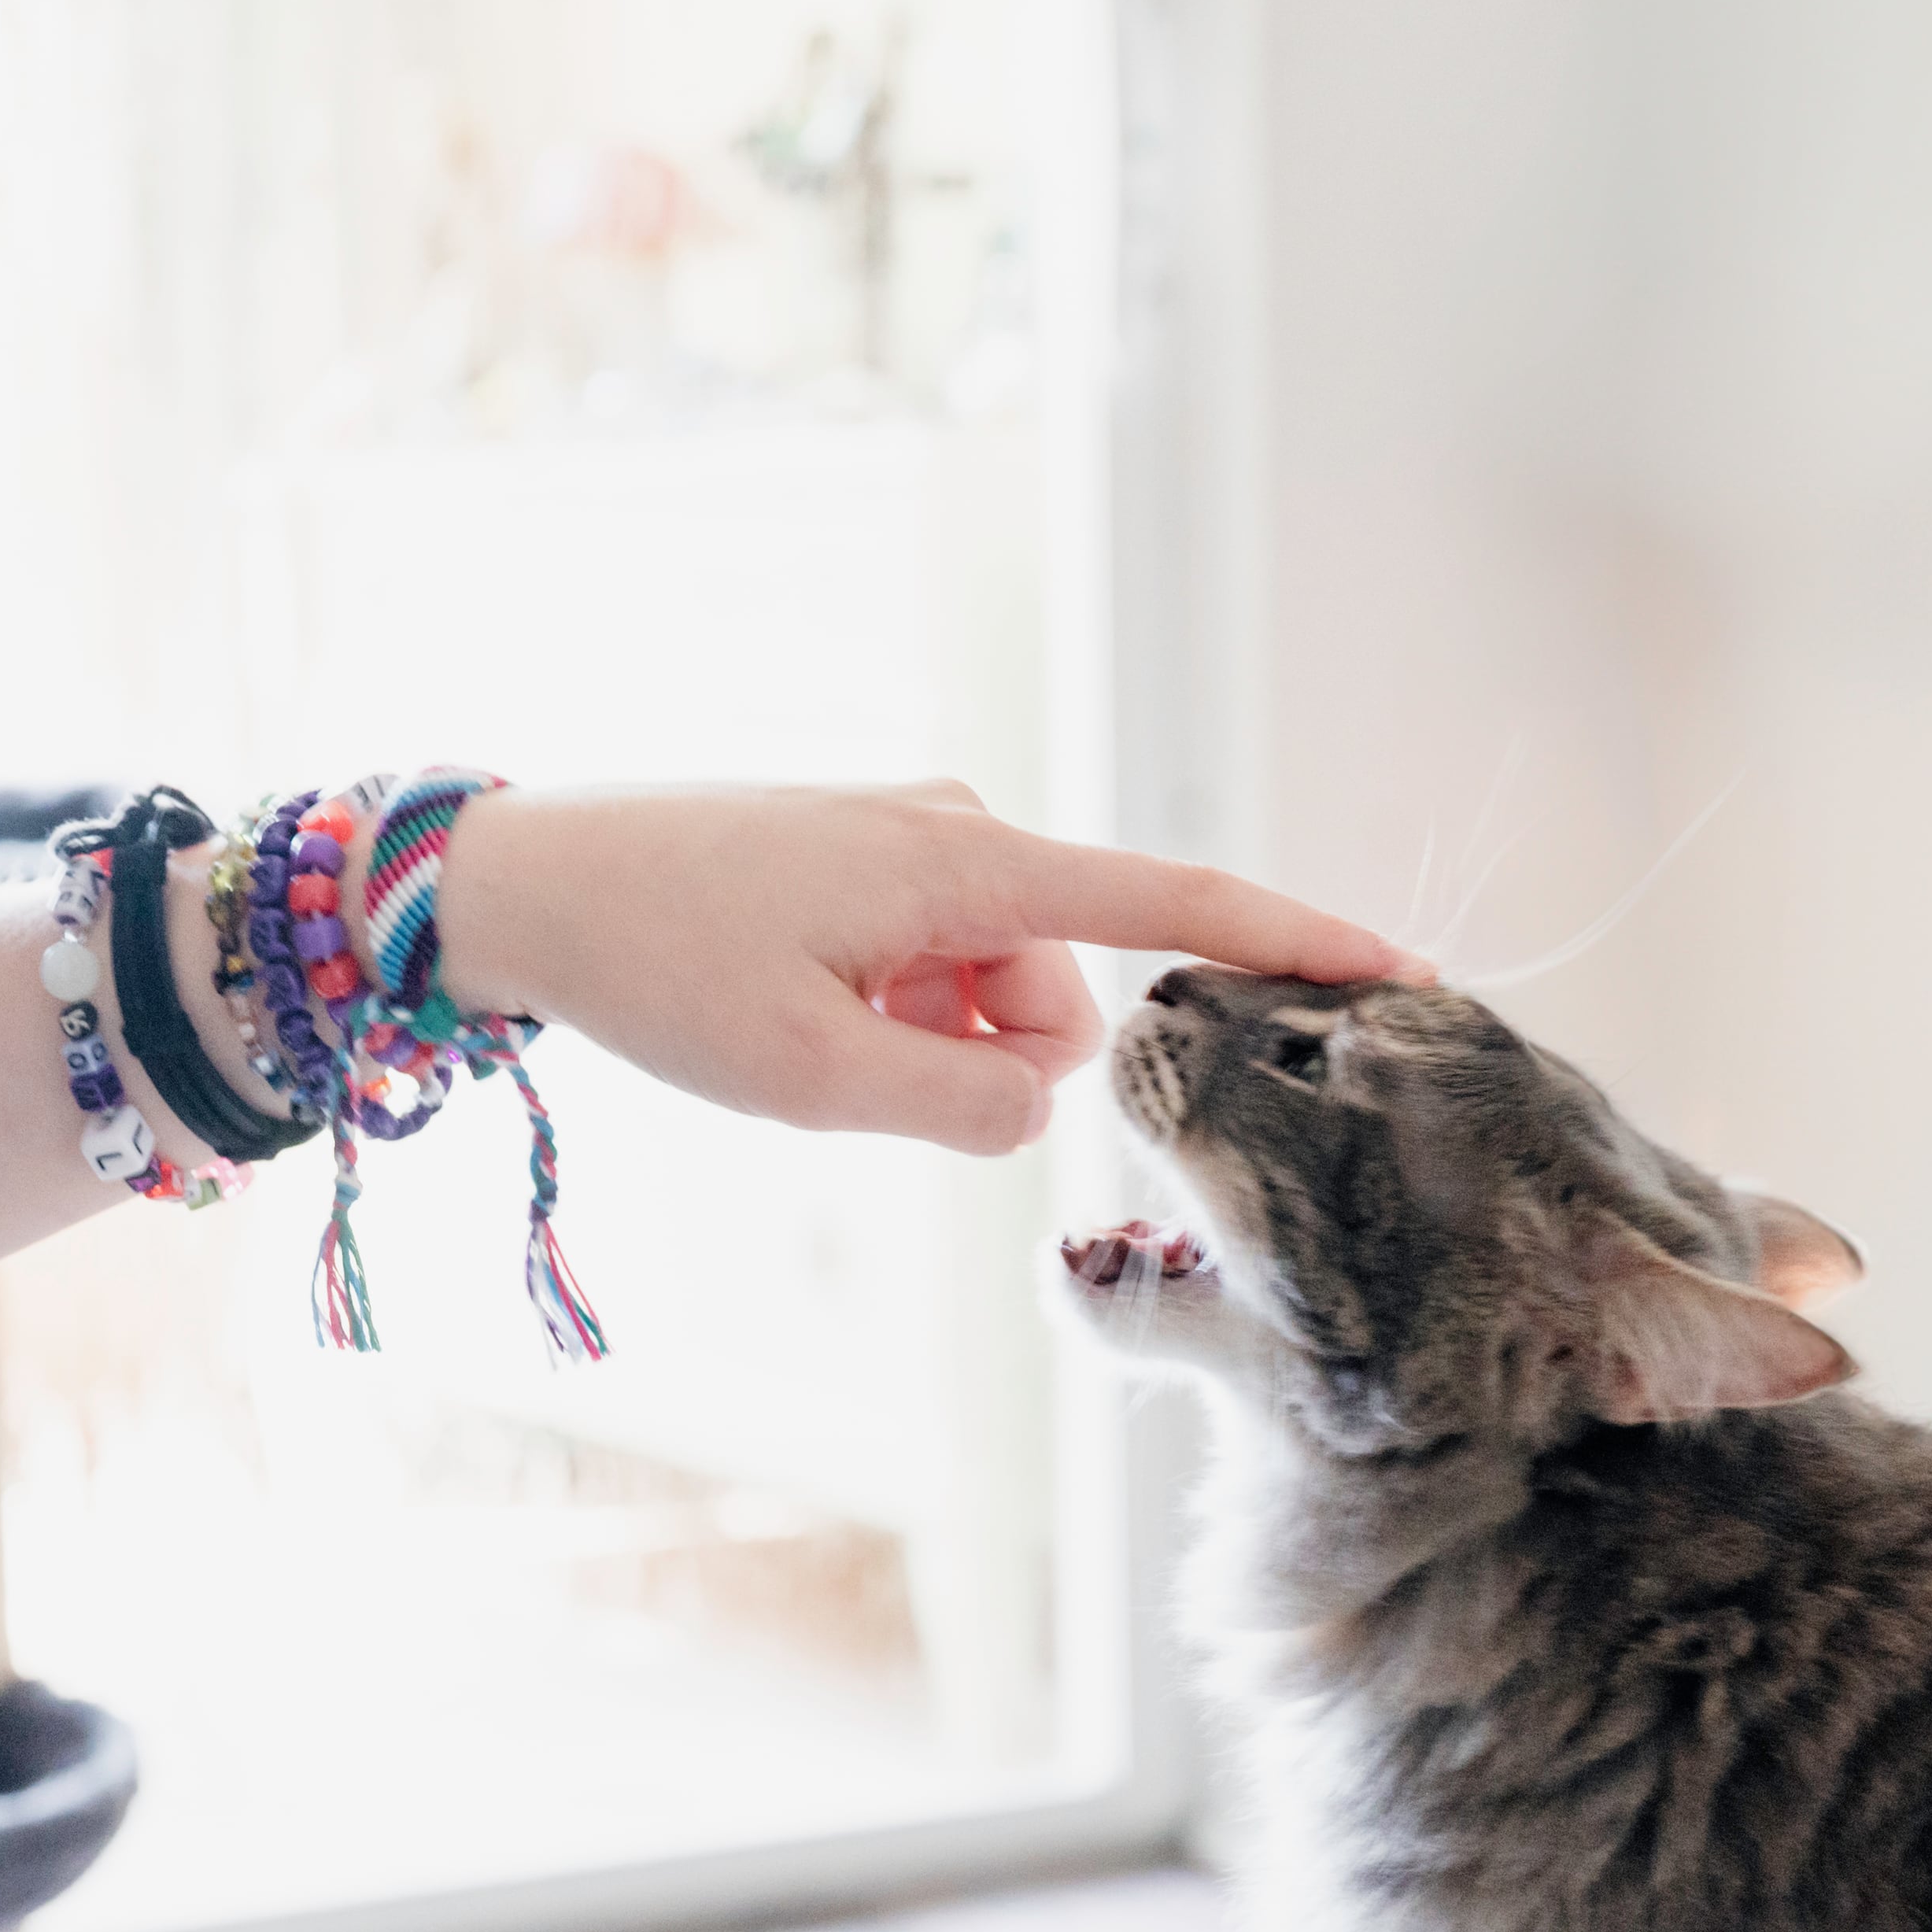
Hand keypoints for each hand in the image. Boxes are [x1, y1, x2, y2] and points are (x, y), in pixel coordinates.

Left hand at [429, 782, 1430, 1155]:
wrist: (525, 883)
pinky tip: (781, 1003)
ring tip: (793, 1027)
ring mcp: (910, 839)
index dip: (1294, 943)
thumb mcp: (815, 1074)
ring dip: (917, 1044)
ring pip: (988, 996)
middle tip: (842, 1066)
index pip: (1173, 902)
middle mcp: (958, 828)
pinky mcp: (865, 860)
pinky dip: (879, 1015)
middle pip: (1059, 996)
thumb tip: (1040, 1098)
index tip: (1405, 969)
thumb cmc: (657, 966)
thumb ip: (963, 1103)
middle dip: (985, 1063)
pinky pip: (924, 969)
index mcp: (965, 864)